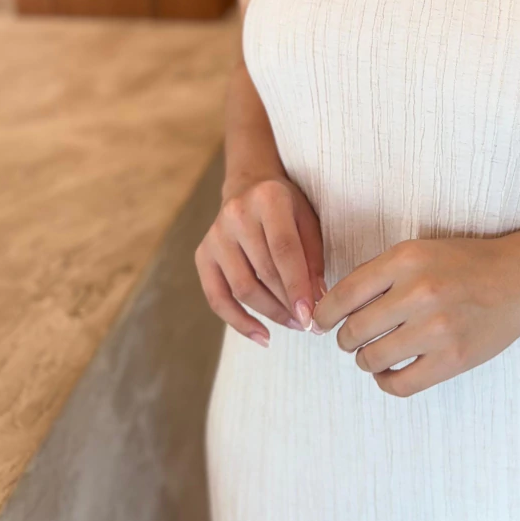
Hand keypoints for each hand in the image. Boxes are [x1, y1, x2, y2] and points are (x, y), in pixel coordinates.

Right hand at [195, 176, 327, 346]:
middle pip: (263, 272)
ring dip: (270, 313)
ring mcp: (215, 235)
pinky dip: (239, 321)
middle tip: (309, 323)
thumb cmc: (286, 206)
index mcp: (268, 198)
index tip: (310, 315)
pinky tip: (262, 335)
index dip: (297, 286)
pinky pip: (217, 297)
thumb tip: (316, 300)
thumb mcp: (307, 219)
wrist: (248, 185)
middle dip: (288, 303)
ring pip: (242, 288)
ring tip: (293, 324)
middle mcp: (236, 214)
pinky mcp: (203, 254)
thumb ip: (313, 257)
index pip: (283, 250)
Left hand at [311, 235, 519, 396]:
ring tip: (374, 353)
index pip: (343, 294)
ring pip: (371, 359)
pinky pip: (399, 384)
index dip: (324, 314)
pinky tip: (389, 372)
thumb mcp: (420, 252)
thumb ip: (380, 275)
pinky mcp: (453, 358)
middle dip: (346, 340)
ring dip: (365, 360)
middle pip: (353, 331)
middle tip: (352, 340)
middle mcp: (418, 291)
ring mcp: (437, 328)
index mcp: (406, 258)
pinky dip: (385, 381)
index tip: (321, 323)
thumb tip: (332, 308)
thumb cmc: (467, 263)